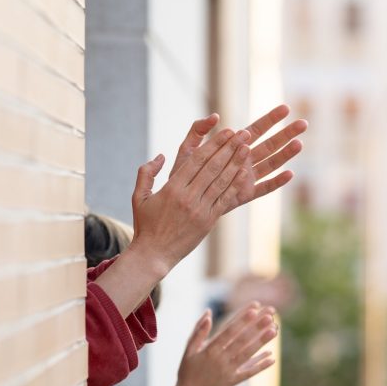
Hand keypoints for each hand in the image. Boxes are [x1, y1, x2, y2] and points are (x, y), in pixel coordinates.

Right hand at [129, 125, 251, 272]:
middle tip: (243, 133)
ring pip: (221, 181)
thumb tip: (161, 156)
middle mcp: (188, 197)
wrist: (154, 254)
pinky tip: (245, 172)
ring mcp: (200, 210)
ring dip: (236, 163)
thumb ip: (146, 173)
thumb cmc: (146, 225)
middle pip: (213, 167)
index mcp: (172, 188)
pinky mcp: (209, 221)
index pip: (196, 160)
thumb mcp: (138, 197)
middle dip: (229, 148)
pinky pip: (225, 199)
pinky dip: (236, 185)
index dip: (213, 143)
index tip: (225, 131)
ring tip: (247, 147)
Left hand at [171, 105, 306, 211]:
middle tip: (304, 124)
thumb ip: (198, 130)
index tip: (286, 108)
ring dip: (285, 154)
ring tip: (300, 144)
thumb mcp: (188, 149)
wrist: (180, 201)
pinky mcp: (244, 195)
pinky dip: (276, 182)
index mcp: (233, 146)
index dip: (271, 119)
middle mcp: (244, 161)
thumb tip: (215, 117)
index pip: (256, 129)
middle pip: (270, 144)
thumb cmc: (184, 173)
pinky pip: (263, 189)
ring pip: (270, 164)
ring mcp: (246, 178)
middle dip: (286, 134)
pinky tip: (289, 174)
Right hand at [176, 303, 277, 385]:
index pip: (228, 331)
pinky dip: (260, 366)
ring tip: (275, 330)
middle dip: (256, 327)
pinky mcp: (233, 381)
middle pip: (241, 340)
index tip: (254, 308)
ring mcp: (228, 371)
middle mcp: (220, 359)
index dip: (241, 320)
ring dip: (261, 342)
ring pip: (247, 354)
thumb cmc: (188, 371)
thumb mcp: (188, 350)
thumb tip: (209, 313)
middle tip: (270, 315)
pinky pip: (249, 373)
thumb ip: (198, 331)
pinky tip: (272, 357)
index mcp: (209, 350)